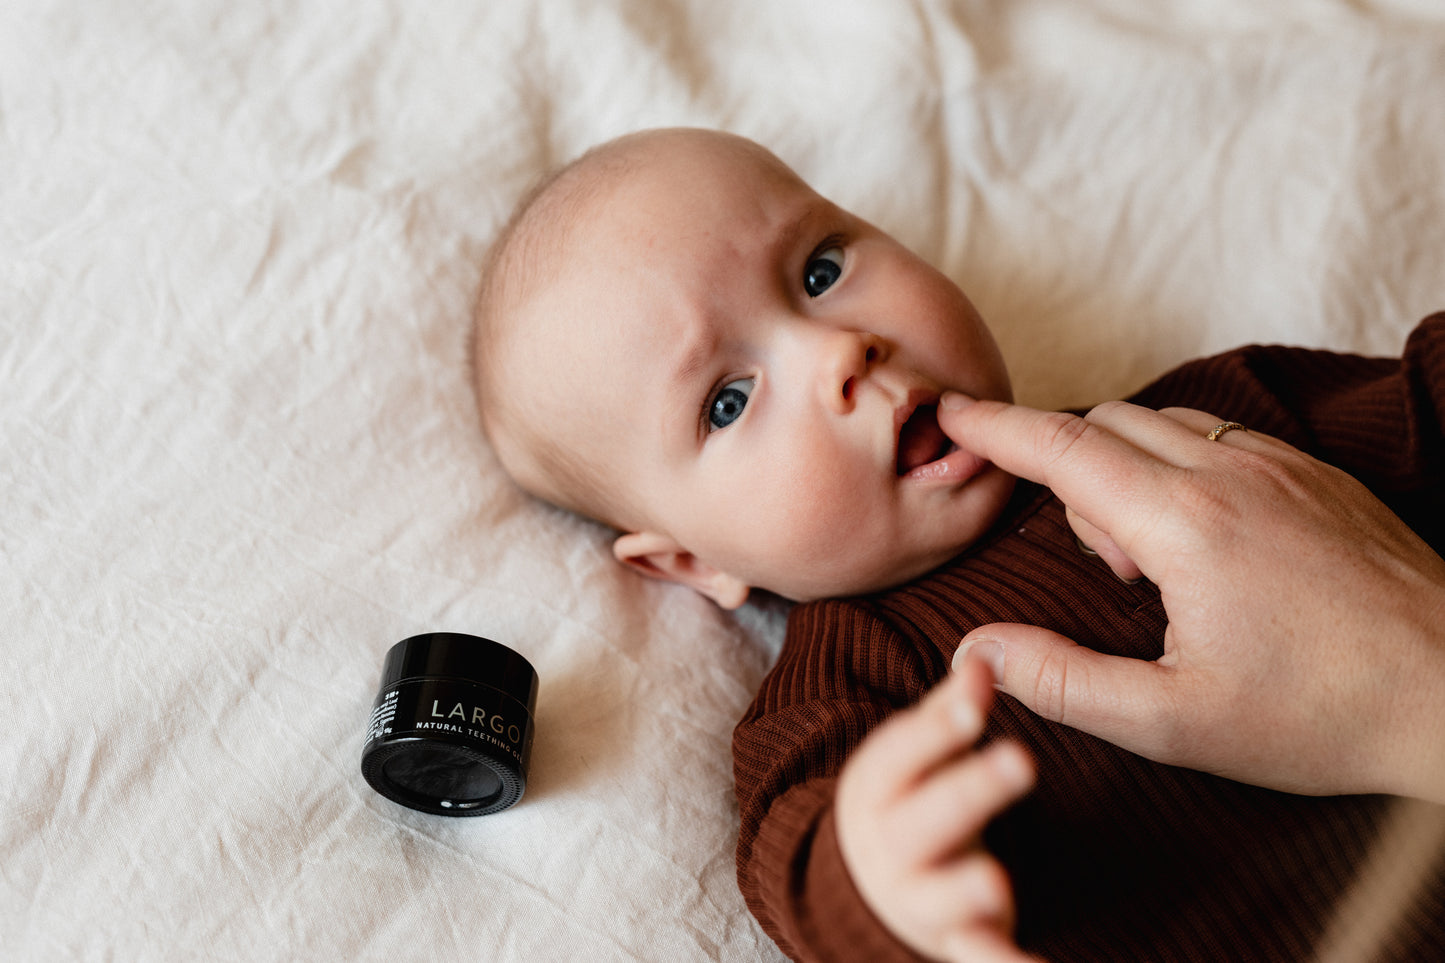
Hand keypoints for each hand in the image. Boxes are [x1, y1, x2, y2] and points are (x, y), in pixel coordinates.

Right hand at [835, 657, 1039, 961]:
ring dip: (967, 888)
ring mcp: (919, 897)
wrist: (864, 889)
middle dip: (970, 790)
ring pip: (940, 896)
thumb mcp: (916, 755)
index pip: (905, 751)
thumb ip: (950, 710)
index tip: (976, 697)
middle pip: (926, 818)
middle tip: (1021, 760)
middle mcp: (890, 844)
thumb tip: (984, 651)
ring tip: (995, 881)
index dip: (940, 725)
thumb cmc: (908, 802)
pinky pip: (980, 957)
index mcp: (880, 786)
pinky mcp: (954, 942)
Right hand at [940, 395, 1444, 801]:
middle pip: (1106, 424)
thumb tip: (979, 649)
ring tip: (1157, 569)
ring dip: (1125, 468)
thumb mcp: (1174, 721)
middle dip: (1065, 468)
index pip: (1062, 448)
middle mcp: (1231, 472)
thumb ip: (1063, 681)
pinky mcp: (1320, 474)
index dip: (995, 426)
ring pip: (1163, 423)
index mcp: (1184, 523)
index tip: (949, 411)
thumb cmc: (1323, 715)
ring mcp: (1282, 464)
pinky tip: (1207, 543)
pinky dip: (1180, 464)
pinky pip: (1220, 436)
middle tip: (1099, 568)